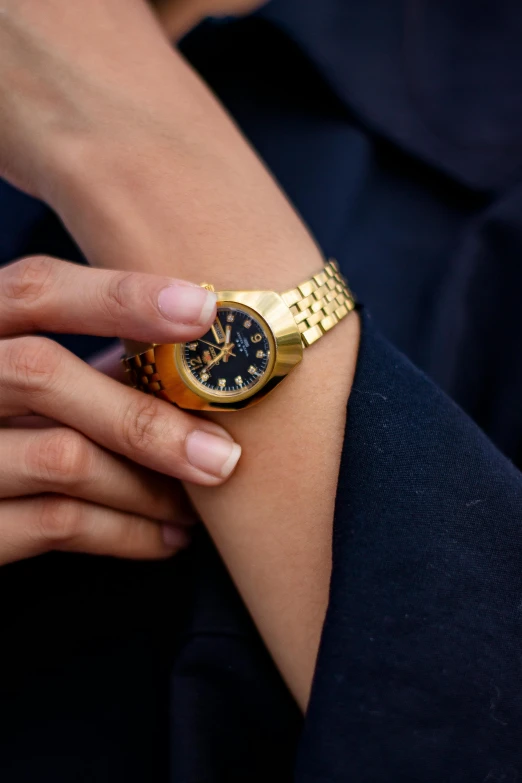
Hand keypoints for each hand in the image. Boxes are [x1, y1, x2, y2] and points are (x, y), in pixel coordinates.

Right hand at [0, 255, 240, 565]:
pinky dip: (128, 534)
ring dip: (149, 486)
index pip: (36, 290)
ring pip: (61, 458)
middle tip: (224, 455)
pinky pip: (54, 525)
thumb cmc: (15, 425)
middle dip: (146, 416)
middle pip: (42, 373)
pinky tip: (169, 538)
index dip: (120, 295)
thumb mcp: (39, 385)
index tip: (203, 311)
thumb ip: (97, 368)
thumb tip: (196, 367)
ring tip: (201, 503)